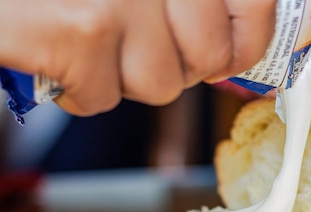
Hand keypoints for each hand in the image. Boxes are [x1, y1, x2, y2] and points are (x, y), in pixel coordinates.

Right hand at [0, 0, 275, 114]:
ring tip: (86, 39)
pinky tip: (54, 53)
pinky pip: (104, 98)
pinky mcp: (82, 33)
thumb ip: (183, 0)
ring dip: (121, 75)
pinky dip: (75, 89)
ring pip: (160, 84)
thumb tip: (229, 45)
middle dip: (173, 62)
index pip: (253, 4)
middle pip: (208, 55)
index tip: (231, 52)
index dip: (248, 39)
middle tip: (134, 42)